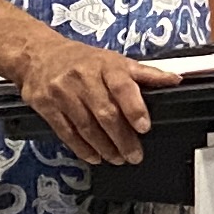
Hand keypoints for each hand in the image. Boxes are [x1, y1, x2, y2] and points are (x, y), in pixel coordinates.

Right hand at [14, 33, 174, 165]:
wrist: (37, 54)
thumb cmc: (82, 60)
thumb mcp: (115, 61)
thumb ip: (145, 74)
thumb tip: (176, 80)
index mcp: (105, 65)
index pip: (122, 86)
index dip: (134, 108)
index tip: (144, 127)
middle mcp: (83, 78)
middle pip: (105, 112)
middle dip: (122, 138)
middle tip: (134, 155)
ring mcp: (63, 92)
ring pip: (87, 126)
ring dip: (104, 147)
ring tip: (117, 158)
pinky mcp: (46, 106)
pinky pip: (66, 132)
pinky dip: (82, 148)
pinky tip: (94, 156)